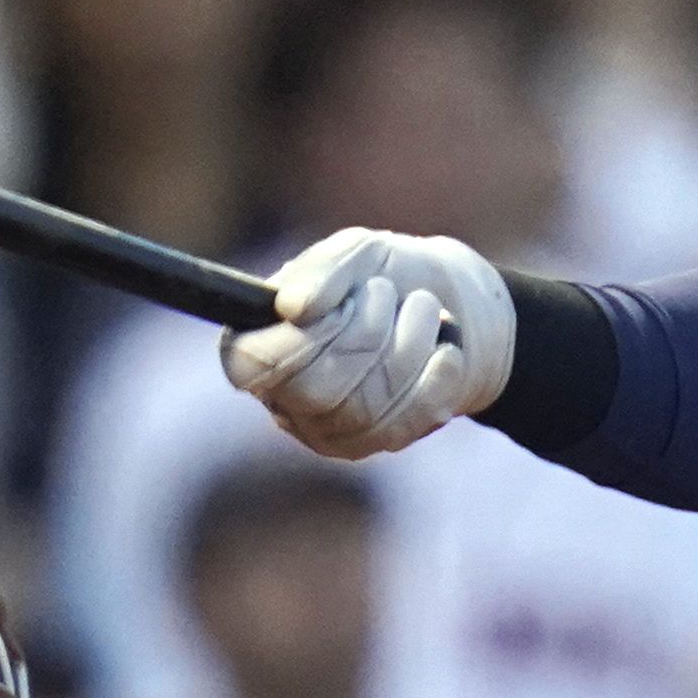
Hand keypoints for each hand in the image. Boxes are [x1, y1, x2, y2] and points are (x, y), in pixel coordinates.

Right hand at [218, 227, 516, 457]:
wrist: (447, 302)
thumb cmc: (385, 274)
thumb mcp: (357, 255)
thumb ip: (323, 270)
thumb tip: (292, 306)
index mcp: (255, 342)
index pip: (250, 364)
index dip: (296, 339)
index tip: (336, 304)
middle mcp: (283, 395)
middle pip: (314, 390)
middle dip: (364, 333)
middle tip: (385, 291)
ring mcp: (327, 428)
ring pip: (365, 408)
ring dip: (407, 344)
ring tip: (423, 306)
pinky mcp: (375, 442)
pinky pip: (404, 423)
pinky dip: (434, 378)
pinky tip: (444, 351)